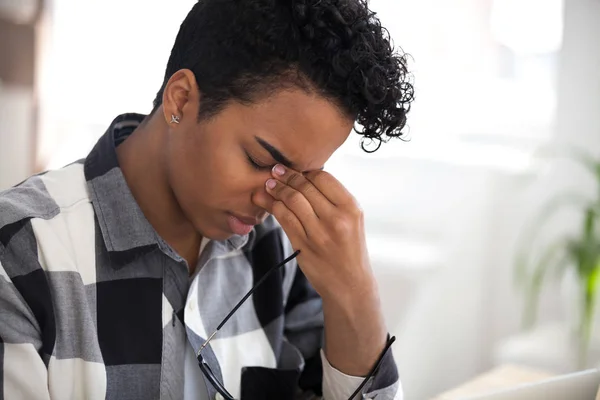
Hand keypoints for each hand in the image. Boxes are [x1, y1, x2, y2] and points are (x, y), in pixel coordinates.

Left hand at [252, 164, 374, 301]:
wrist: (350, 285)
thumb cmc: (350, 249)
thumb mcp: (352, 220)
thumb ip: (332, 200)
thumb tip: (306, 176)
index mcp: (351, 208)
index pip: (323, 178)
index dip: (305, 171)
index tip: (295, 169)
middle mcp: (336, 218)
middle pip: (305, 187)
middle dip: (287, 176)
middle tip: (275, 170)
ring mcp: (318, 232)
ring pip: (292, 200)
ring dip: (276, 189)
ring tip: (268, 184)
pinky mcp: (303, 245)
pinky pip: (284, 218)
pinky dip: (273, 206)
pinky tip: (268, 201)